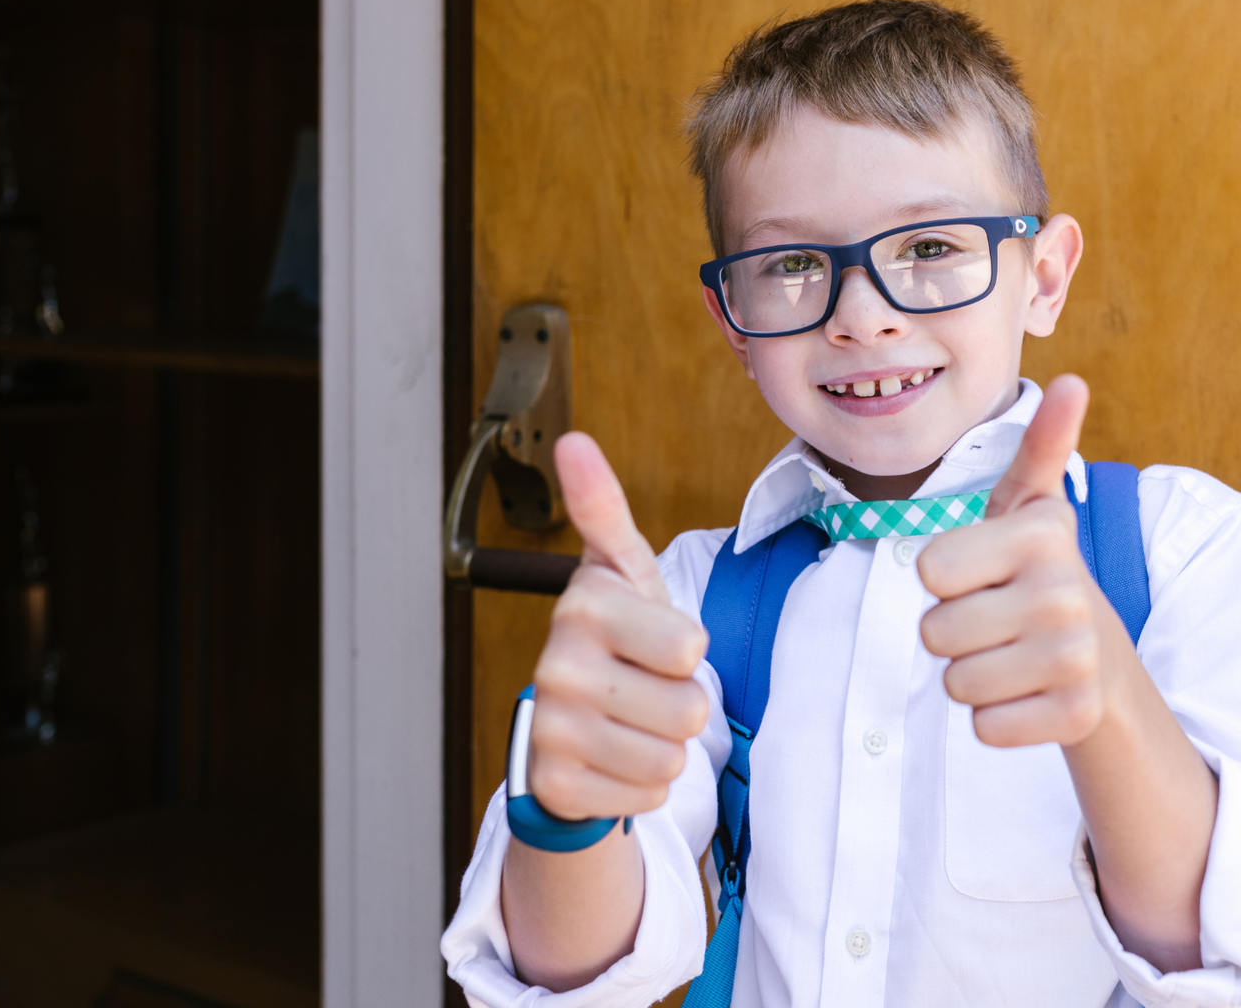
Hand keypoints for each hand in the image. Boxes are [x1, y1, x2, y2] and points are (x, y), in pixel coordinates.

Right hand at [525, 432, 710, 820]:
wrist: (572, 722)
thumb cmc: (616, 639)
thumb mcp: (622, 573)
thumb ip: (603, 508)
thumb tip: (574, 442)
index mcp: (583, 603)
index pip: (690, 646)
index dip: (686, 649)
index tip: (650, 638)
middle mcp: (557, 666)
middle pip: (688, 709)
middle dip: (682, 705)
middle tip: (644, 688)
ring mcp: (550, 730)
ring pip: (670, 759)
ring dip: (664, 748)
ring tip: (629, 723)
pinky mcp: (555, 786)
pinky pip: (647, 798)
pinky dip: (642, 788)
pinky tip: (612, 761)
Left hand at [917, 375, 1132, 747]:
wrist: (1098, 653)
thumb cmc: (1035, 571)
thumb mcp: (1029, 507)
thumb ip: (1040, 443)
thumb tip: (1073, 382)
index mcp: (1041, 535)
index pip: (928, 571)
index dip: (944, 578)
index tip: (985, 573)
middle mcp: (1066, 593)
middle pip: (935, 634)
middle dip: (952, 632)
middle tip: (995, 619)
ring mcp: (1076, 658)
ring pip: (957, 684)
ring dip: (971, 675)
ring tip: (1010, 653)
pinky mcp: (1077, 715)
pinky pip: (985, 728)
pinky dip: (995, 718)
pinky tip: (1027, 693)